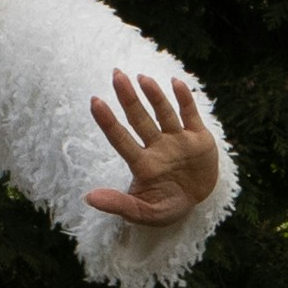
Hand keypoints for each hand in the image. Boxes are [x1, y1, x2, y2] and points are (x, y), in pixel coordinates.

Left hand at [85, 70, 219, 225]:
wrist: (199, 201)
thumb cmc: (167, 207)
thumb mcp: (145, 213)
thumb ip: (119, 204)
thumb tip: (88, 198)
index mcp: (143, 165)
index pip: (121, 139)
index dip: (108, 122)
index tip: (94, 101)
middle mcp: (158, 147)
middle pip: (140, 119)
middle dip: (128, 98)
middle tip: (116, 75)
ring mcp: (178, 140)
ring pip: (164, 113)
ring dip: (154, 95)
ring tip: (142, 78)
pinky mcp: (199, 137)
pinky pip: (190, 114)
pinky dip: (185, 99)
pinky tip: (176, 82)